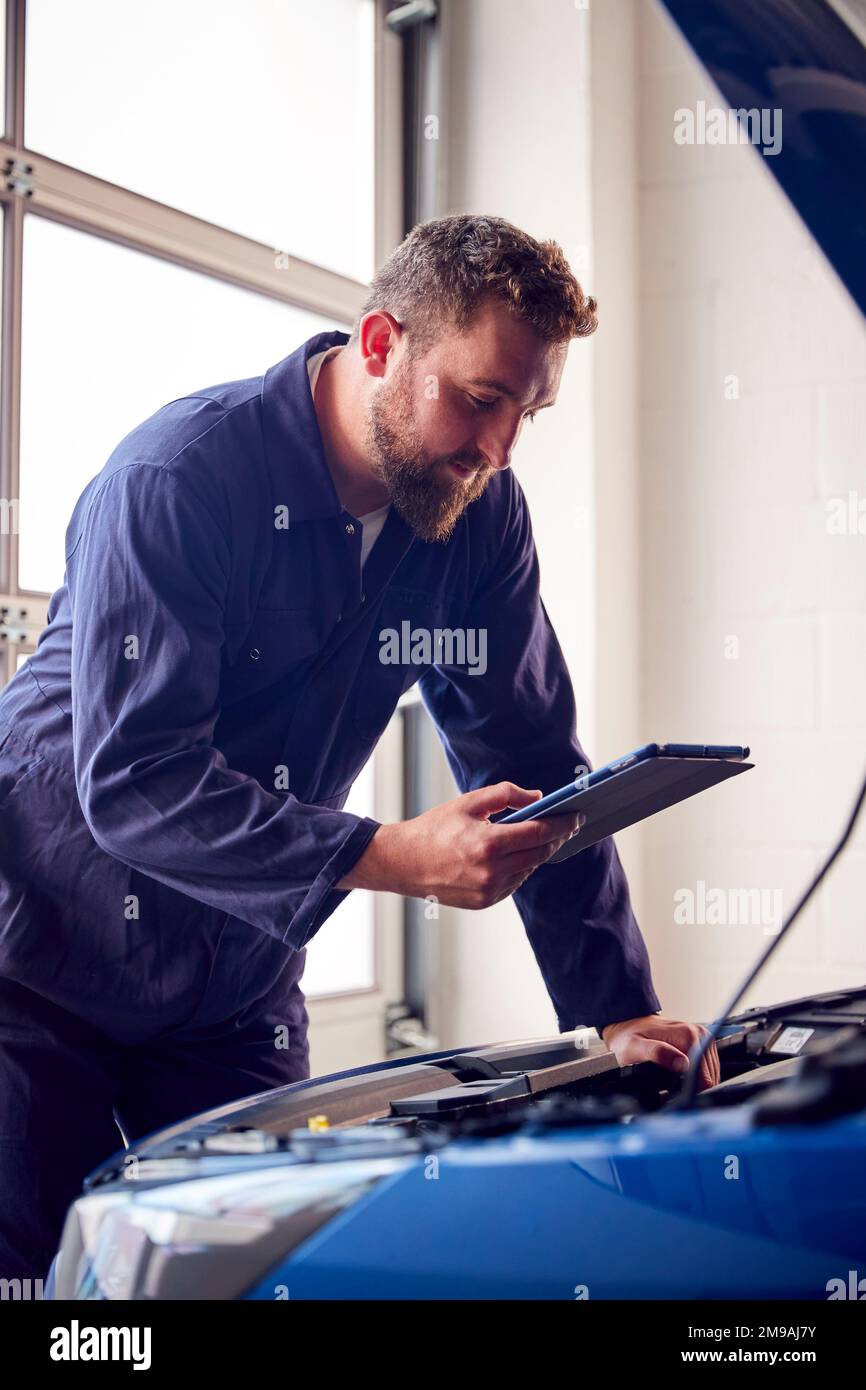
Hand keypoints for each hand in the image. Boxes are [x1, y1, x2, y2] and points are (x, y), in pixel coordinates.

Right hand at [336, 781, 584, 908]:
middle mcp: (492, 871)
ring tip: (541, 837)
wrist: (403, 863)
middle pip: (540, 853)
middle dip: (556, 838)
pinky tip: (517, 855)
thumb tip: (538, 798)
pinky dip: (520, 867)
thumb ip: (506, 795)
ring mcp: (489, 891)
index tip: (576, 815)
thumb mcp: (468, 802)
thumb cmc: (434, 829)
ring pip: (529, 869)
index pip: (539, 833)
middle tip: (566, 824)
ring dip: (538, 853)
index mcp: (488, 844)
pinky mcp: (485, 902)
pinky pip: (515, 883)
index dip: (562, 824)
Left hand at [600, 1014, 720, 1090]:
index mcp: (689, 1035)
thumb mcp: (635, 1047)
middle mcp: (700, 1034)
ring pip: (711, 1074)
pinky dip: (698, 1077)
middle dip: (695, 1088)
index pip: (705, 1076)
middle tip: (673, 1094)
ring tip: (677, 1088)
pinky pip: (707, 1068)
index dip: (693, 1091)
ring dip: (697, 1084)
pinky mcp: (701, 1043)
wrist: (629, 1025)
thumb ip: (658, 1053)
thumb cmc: (629, 1038)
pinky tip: (682, 1079)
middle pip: (711, 1076)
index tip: (678, 1098)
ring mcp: (702, 1038)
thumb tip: (684, 1064)